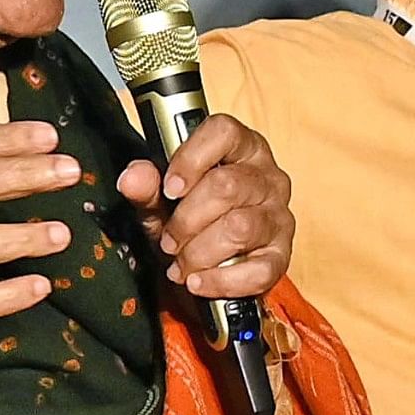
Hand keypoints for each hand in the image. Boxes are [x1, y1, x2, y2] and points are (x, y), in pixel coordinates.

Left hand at [114, 113, 293, 300]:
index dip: (192, 158)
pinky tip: (199, 282)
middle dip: (187, 220)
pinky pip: (258, 270)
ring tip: (181, 264)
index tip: (169, 188)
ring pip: (240, 228)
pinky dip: (221, 281)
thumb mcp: (162, 201)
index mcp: (241, 148)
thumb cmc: (191, 219)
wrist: (210, 264)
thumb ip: (147, 186)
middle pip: (226, 186)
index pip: (224, 132)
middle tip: (168, 240)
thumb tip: (133, 177)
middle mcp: (266, 177)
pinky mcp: (281, 256)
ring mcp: (278, 216)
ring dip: (200, 252)